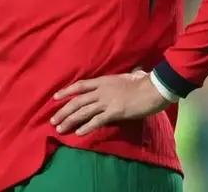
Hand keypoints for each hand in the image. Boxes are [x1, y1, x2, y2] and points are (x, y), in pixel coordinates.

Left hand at [50, 69, 171, 135]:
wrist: (155, 88)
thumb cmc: (144, 82)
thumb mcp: (128, 77)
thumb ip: (122, 78)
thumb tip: (130, 74)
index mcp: (104, 81)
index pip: (80, 85)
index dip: (66, 91)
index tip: (55, 98)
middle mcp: (102, 91)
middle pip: (77, 101)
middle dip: (63, 111)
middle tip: (53, 120)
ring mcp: (108, 101)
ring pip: (83, 111)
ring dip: (70, 120)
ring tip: (60, 128)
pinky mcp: (115, 112)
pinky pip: (97, 121)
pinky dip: (86, 127)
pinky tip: (78, 133)